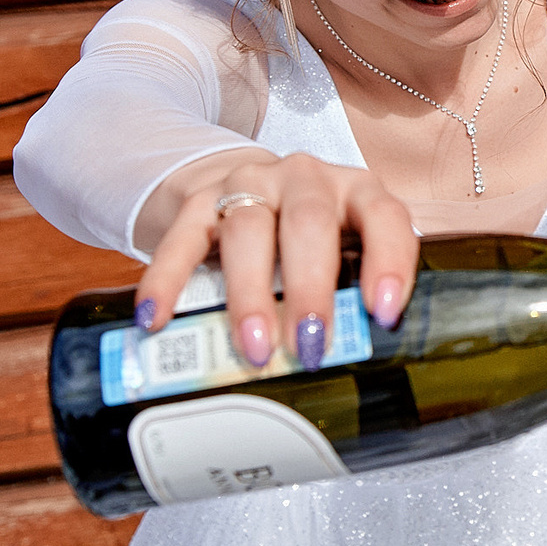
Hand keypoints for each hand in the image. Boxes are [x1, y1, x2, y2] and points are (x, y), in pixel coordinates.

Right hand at [136, 151, 418, 371]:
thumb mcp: (342, 254)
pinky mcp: (198, 202)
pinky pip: (180, 240)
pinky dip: (167, 282)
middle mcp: (306, 179)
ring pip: (247, 230)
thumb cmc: (309, 240)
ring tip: (255, 348)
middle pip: (309, 224)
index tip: (383, 313)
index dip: (389, 261)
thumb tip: (357, 366)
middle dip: (309, 289)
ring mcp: (249, 184)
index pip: (384, 216)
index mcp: (357, 192)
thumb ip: (351, 294)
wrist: (247, 191)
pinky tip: (157, 319)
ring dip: (250, 295)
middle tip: (307, 345)